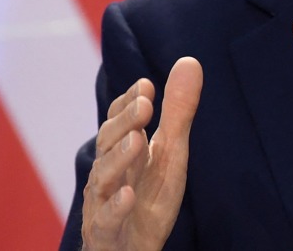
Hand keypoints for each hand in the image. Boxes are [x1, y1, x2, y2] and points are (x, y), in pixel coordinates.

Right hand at [81, 57, 203, 250]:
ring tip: (138, 141)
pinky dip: (115, 207)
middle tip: (145, 105)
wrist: (133, 250)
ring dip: (119, 158)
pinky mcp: (106, 233)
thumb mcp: (170, 153)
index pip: (118, 121)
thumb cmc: (148, 197)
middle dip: (124, 123)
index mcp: (122, 151)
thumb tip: (189, 61)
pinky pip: (106, 220)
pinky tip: (128, 195)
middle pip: (108, 143)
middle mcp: (108, 172)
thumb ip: (177, 111)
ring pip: (103, 178)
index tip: (146, 85)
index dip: (129, 103)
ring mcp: (102, 203)